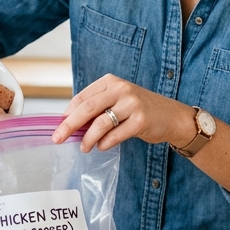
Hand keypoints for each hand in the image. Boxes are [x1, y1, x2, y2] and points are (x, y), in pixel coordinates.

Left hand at [52, 74, 195, 151]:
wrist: (171, 116)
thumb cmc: (139, 109)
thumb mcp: (118, 101)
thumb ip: (97, 108)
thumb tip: (69, 124)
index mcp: (111, 82)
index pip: (82, 97)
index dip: (68, 113)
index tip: (57, 126)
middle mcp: (121, 89)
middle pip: (87, 108)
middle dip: (69, 125)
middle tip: (58, 138)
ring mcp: (132, 104)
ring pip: (100, 123)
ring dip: (88, 138)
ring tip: (83, 148)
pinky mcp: (140, 120)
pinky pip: (115, 134)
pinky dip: (105, 143)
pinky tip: (101, 147)